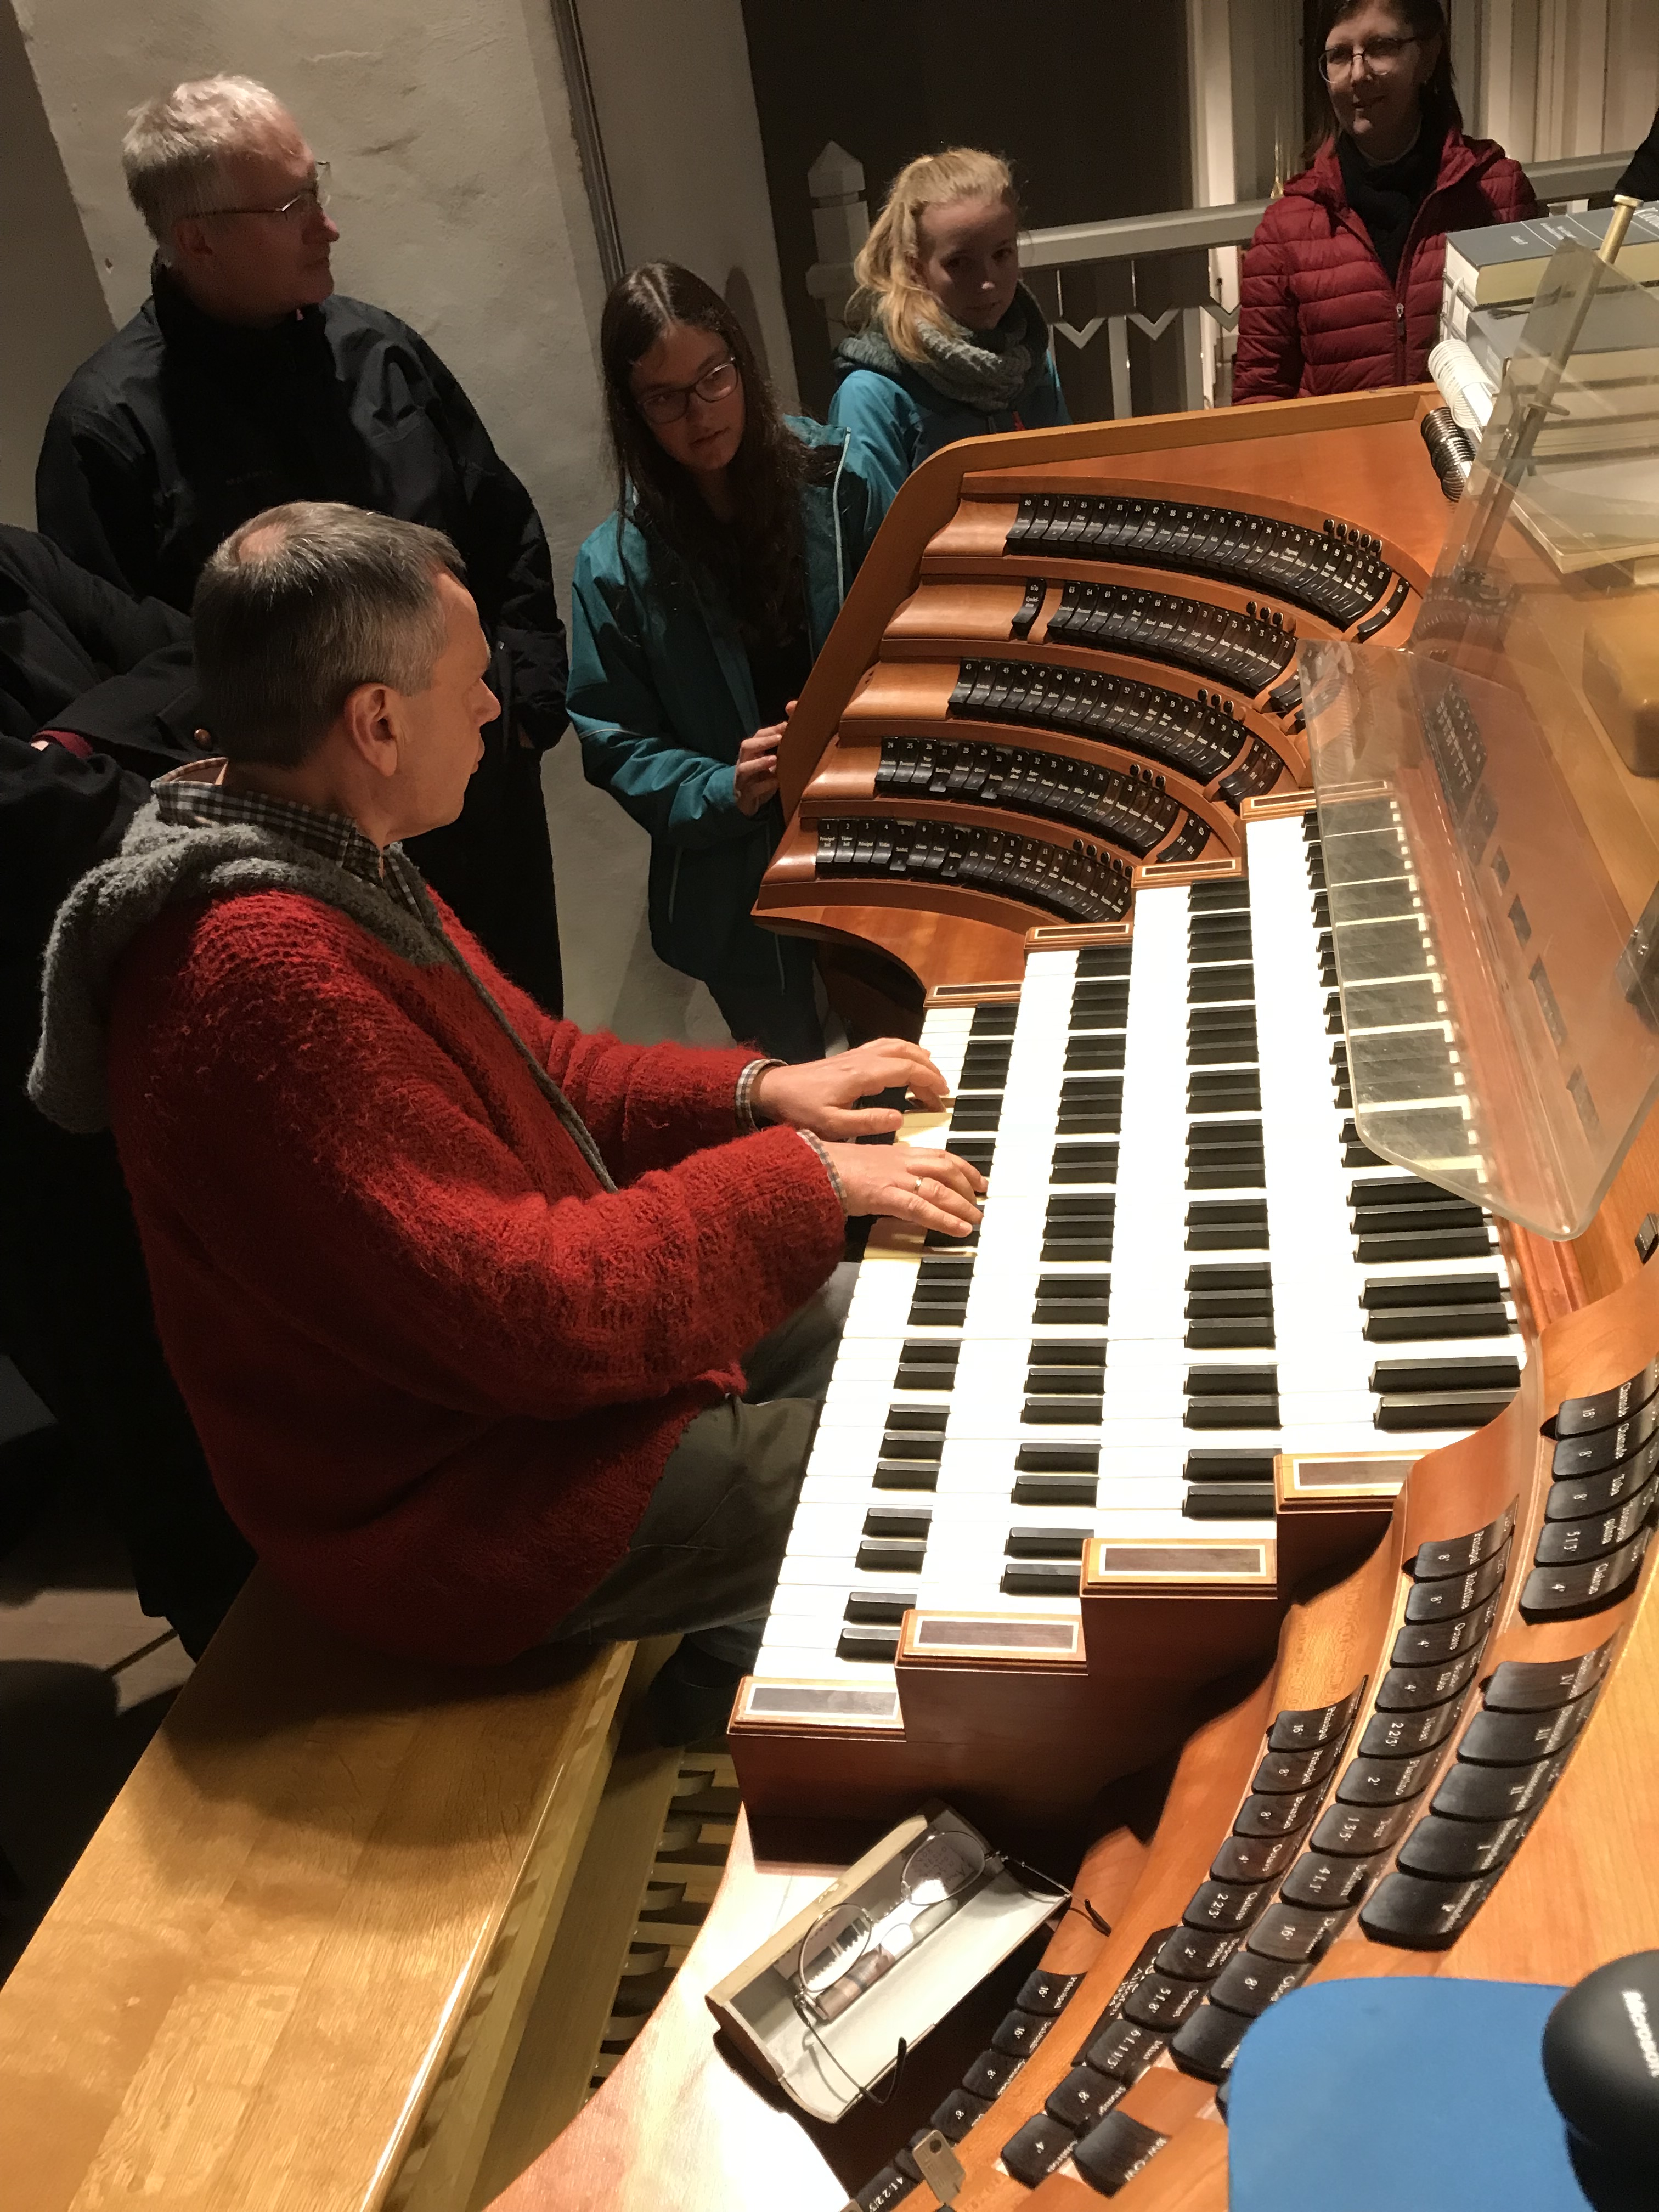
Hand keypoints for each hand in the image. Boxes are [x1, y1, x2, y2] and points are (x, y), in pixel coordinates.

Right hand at [734, 722, 785, 814]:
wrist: (745, 803)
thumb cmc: (761, 780)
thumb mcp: (770, 764)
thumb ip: (779, 752)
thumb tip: (799, 736)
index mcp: (751, 754)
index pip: (757, 737)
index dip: (770, 731)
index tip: (786, 726)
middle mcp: (744, 764)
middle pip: (746, 747)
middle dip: (762, 742)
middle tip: (779, 738)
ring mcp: (742, 780)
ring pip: (744, 768)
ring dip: (759, 763)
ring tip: (774, 759)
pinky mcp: (745, 795)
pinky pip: (752, 789)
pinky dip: (764, 785)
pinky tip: (776, 782)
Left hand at [753, 1038, 951, 1139]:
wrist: (774, 1090)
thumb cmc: (801, 1109)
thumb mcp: (833, 1125)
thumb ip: (867, 1123)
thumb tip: (900, 1119)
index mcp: (862, 1076)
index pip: (906, 1071)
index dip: (929, 1081)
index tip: (943, 1096)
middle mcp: (862, 1060)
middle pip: (906, 1055)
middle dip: (929, 1071)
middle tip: (942, 1092)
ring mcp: (856, 1055)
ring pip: (896, 1046)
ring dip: (918, 1057)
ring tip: (933, 1074)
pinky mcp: (849, 1057)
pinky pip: (883, 1045)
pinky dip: (902, 1050)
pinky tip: (907, 1059)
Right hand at [819, 1141, 984, 1237]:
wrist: (808, 1167)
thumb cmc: (826, 1166)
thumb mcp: (861, 1164)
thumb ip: (881, 1171)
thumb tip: (894, 1184)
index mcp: (894, 1152)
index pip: (937, 1155)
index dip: (960, 1166)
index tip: (974, 1177)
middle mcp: (899, 1162)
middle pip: (945, 1167)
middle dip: (968, 1182)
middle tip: (982, 1197)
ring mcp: (893, 1178)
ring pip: (939, 1187)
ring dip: (962, 1204)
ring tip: (976, 1217)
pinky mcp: (885, 1195)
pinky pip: (922, 1208)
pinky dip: (944, 1219)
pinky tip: (960, 1228)